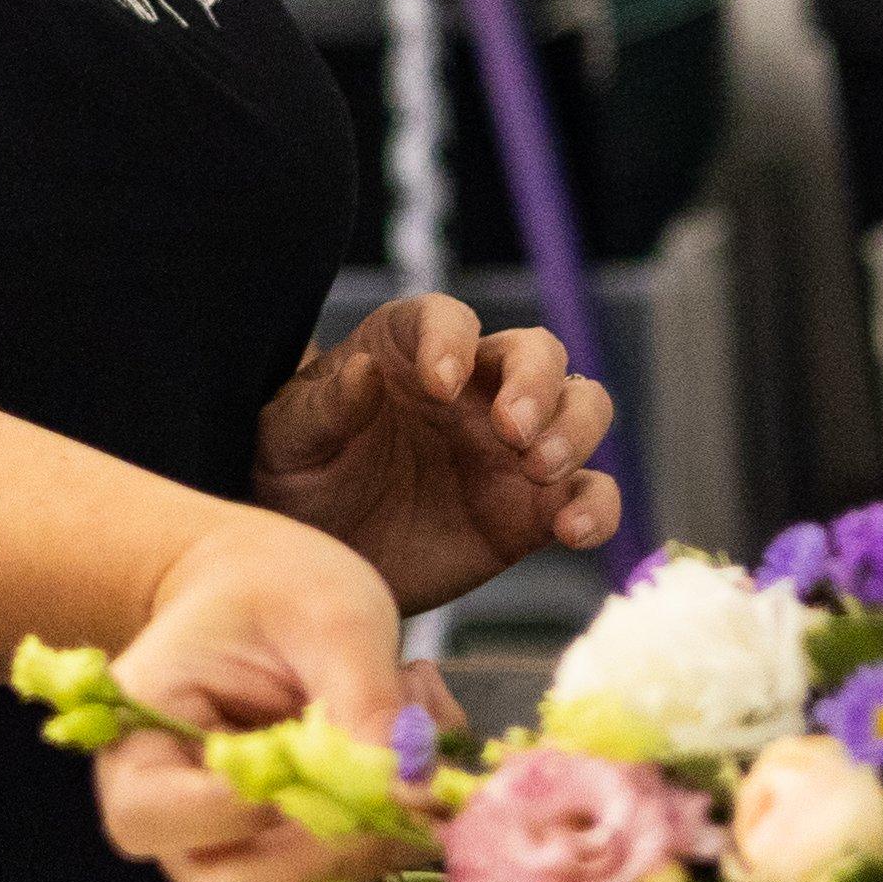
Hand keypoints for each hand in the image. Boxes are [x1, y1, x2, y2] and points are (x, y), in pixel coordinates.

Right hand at [89, 509, 471, 881]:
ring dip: (371, 835)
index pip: (148, 815)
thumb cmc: (278, 586)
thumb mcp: (332, 616)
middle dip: (324, 848)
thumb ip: (365, 701)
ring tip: (409, 728)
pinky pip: (338, 873)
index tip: (313, 768)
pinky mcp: (283, 851)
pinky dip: (391, 828)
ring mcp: (226, 842)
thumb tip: (408, 792)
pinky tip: (407, 750)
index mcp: (137, 734)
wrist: (270, 588)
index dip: (231, 814)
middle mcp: (169, 808)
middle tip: (401, 782)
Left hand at [252, 295, 621, 609]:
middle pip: (538, 352)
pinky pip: (589, 496)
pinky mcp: (532, 511)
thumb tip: (363, 372)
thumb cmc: (296, 481)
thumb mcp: (286, 442)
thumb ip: (322, 407)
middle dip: (536, 383)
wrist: (320, 562)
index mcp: (410, 351)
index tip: (439, 382)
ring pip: (581, 409)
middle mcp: (475, 388)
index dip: (452, 340)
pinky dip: (596, 507)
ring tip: (538, 469)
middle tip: (510, 431)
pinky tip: (572, 532)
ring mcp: (512, 448)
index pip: (447, 319)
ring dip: (575, 431)